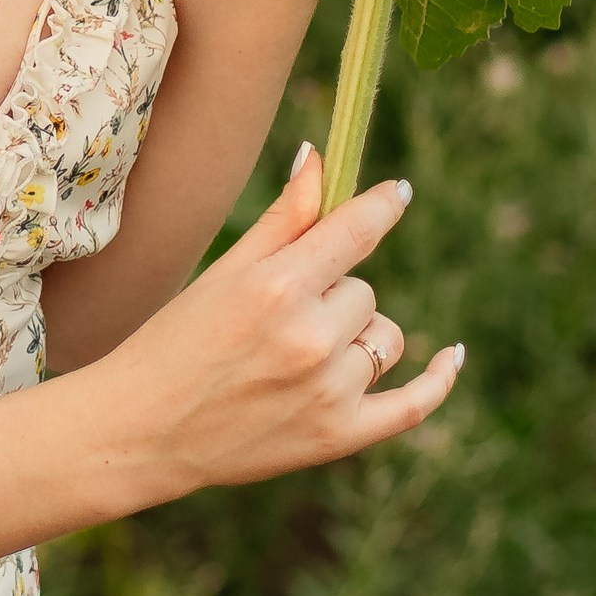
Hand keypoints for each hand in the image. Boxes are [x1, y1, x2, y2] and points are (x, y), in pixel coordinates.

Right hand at [95, 150, 463, 498]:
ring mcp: (328, 392)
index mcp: (276, 288)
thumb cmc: (175, 340)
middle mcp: (309, 338)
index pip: (355, 232)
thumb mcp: (223, 273)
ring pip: (385, 338)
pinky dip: (437, 380)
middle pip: (363, 291)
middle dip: (331, 295)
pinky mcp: (338, 437)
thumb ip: (283, 219)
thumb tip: (319, 158)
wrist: (144, 431)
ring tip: (300, 356)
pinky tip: (452, 356)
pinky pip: (413, 404)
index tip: (398, 193)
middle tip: (274, 322)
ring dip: (358, 336)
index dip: (382, 207)